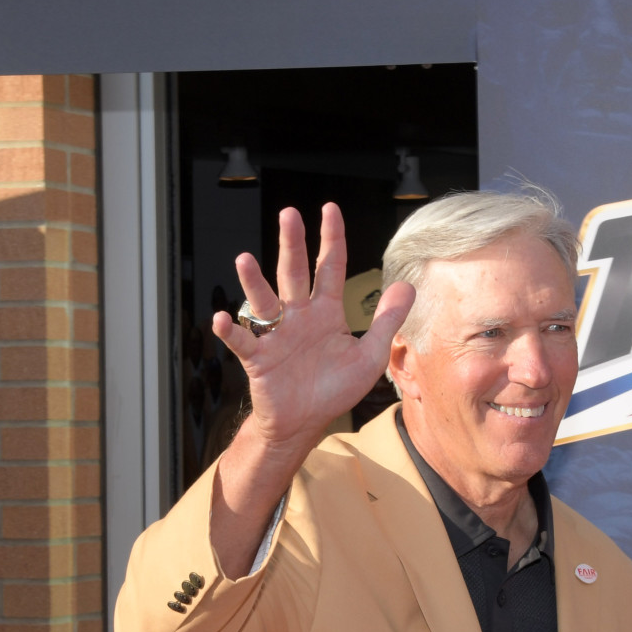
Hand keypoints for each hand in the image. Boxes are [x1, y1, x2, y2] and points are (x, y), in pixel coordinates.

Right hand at [208, 204, 414, 579]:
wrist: (305, 422)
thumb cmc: (334, 388)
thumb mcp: (370, 356)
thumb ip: (387, 321)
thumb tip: (407, 285)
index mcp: (325, 312)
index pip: (329, 268)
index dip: (331, 240)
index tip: (329, 209)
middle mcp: (298, 316)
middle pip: (293, 273)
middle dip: (292, 244)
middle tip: (289, 214)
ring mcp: (276, 335)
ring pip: (263, 301)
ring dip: (253, 281)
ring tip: (245, 260)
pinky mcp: (258, 358)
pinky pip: (242, 341)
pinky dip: (231, 331)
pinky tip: (224, 319)